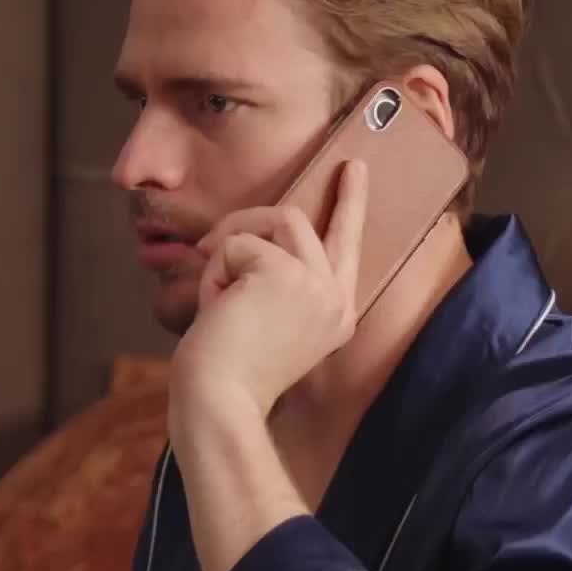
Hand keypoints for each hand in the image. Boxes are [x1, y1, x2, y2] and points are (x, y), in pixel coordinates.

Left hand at [170, 159, 367, 421]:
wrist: (221, 401)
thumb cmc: (230, 372)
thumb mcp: (265, 322)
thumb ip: (276, 283)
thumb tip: (252, 237)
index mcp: (335, 315)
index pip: (346, 247)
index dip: (350, 204)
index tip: (355, 169)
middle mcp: (336, 298)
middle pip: (303, 222)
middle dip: (260, 216)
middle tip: (276, 203)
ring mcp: (316, 284)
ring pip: (273, 222)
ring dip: (230, 247)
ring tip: (216, 293)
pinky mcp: (287, 274)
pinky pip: (238, 244)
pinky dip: (216, 271)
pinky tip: (216, 307)